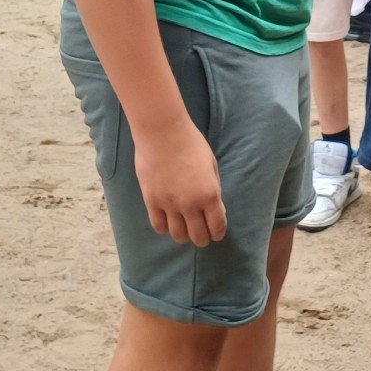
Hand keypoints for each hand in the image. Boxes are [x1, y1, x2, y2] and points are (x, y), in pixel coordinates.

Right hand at [132, 117, 227, 245]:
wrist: (163, 132)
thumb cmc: (191, 143)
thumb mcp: (211, 165)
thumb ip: (213, 187)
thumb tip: (212, 206)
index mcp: (210, 194)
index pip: (217, 227)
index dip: (218, 233)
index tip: (216, 233)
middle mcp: (191, 204)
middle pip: (198, 237)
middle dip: (203, 238)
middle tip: (201, 232)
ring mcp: (169, 204)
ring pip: (178, 235)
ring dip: (184, 235)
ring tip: (184, 228)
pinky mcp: (152, 201)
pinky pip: (159, 226)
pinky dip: (165, 228)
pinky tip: (168, 221)